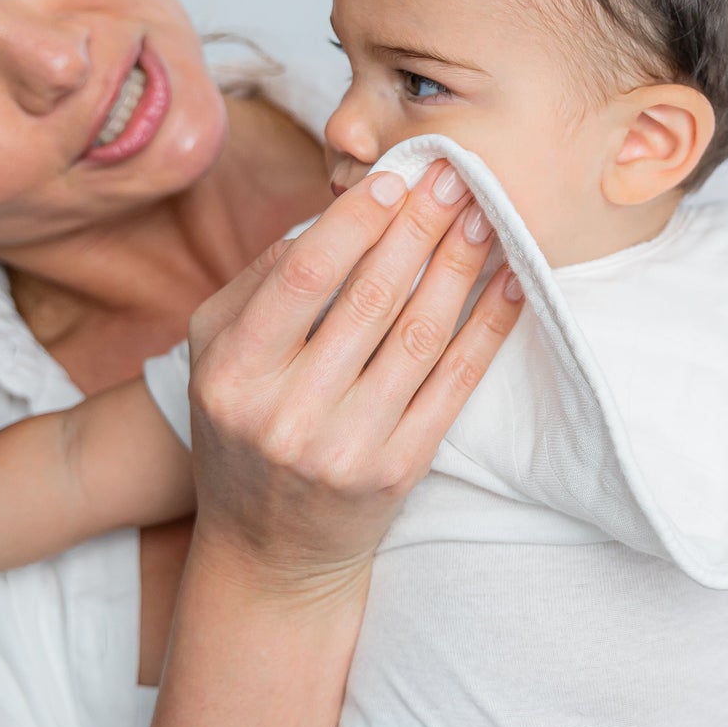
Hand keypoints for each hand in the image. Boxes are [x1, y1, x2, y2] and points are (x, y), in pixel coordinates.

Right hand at [183, 161, 521, 600]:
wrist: (269, 552)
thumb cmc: (242, 430)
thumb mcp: (215, 357)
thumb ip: (260, 283)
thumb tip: (334, 216)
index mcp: (234, 374)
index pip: (305, 277)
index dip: (357, 222)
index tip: (396, 179)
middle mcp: (287, 413)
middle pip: (372, 299)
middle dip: (421, 228)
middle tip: (456, 174)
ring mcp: (347, 446)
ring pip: (420, 336)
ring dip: (462, 266)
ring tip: (487, 214)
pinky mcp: (398, 470)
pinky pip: (455, 384)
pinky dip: (488, 327)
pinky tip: (512, 284)